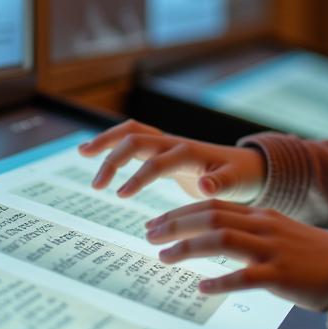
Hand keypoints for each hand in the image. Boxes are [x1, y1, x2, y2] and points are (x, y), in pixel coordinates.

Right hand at [79, 120, 265, 201]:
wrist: (245, 166)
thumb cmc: (240, 177)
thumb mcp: (236, 183)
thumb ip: (221, 184)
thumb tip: (206, 187)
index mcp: (189, 153)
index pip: (157, 161)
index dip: (138, 177)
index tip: (120, 195)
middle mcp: (174, 143)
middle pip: (137, 139)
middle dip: (113, 157)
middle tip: (96, 184)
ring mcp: (166, 143)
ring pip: (131, 133)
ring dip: (107, 141)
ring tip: (82, 152)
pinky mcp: (162, 149)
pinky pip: (133, 141)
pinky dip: (112, 143)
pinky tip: (92, 153)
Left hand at [146, 200, 327, 311]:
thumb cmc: (311, 255)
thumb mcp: (278, 232)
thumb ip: (249, 230)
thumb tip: (215, 234)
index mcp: (261, 215)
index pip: (213, 204)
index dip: (181, 212)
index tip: (156, 222)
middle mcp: (263, 227)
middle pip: (212, 216)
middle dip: (176, 224)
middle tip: (149, 234)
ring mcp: (272, 250)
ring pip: (223, 240)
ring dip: (189, 248)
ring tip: (164, 257)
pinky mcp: (281, 276)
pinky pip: (246, 277)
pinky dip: (221, 281)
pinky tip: (202, 288)